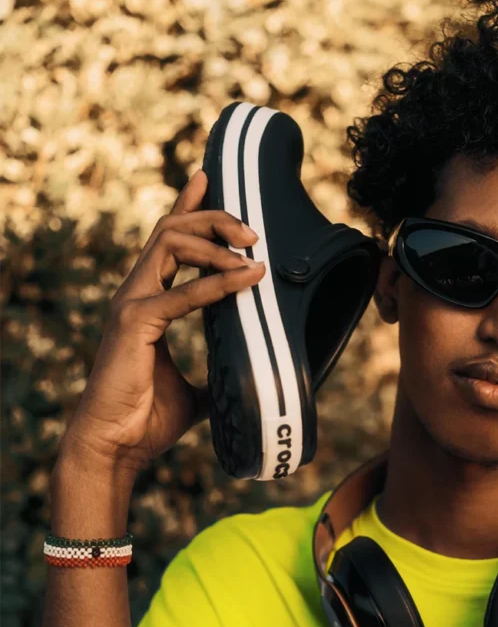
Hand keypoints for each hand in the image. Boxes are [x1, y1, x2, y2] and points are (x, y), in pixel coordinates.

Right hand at [58, 168, 264, 477]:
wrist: (114, 447)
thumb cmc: (146, 420)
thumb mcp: (194, 391)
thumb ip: (215, 373)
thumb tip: (248, 379)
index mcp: (145, 301)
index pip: (166, 240)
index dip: (188, 206)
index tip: (209, 179)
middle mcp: (135, 293)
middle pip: (172, 230)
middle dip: (214, 218)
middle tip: (253, 232)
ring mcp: (131, 303)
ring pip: (171, 242)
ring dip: (216, 241)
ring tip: (253, 254)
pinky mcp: (135, 323)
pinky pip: (183, 292)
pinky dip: (218, 283)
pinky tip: (248, 279)